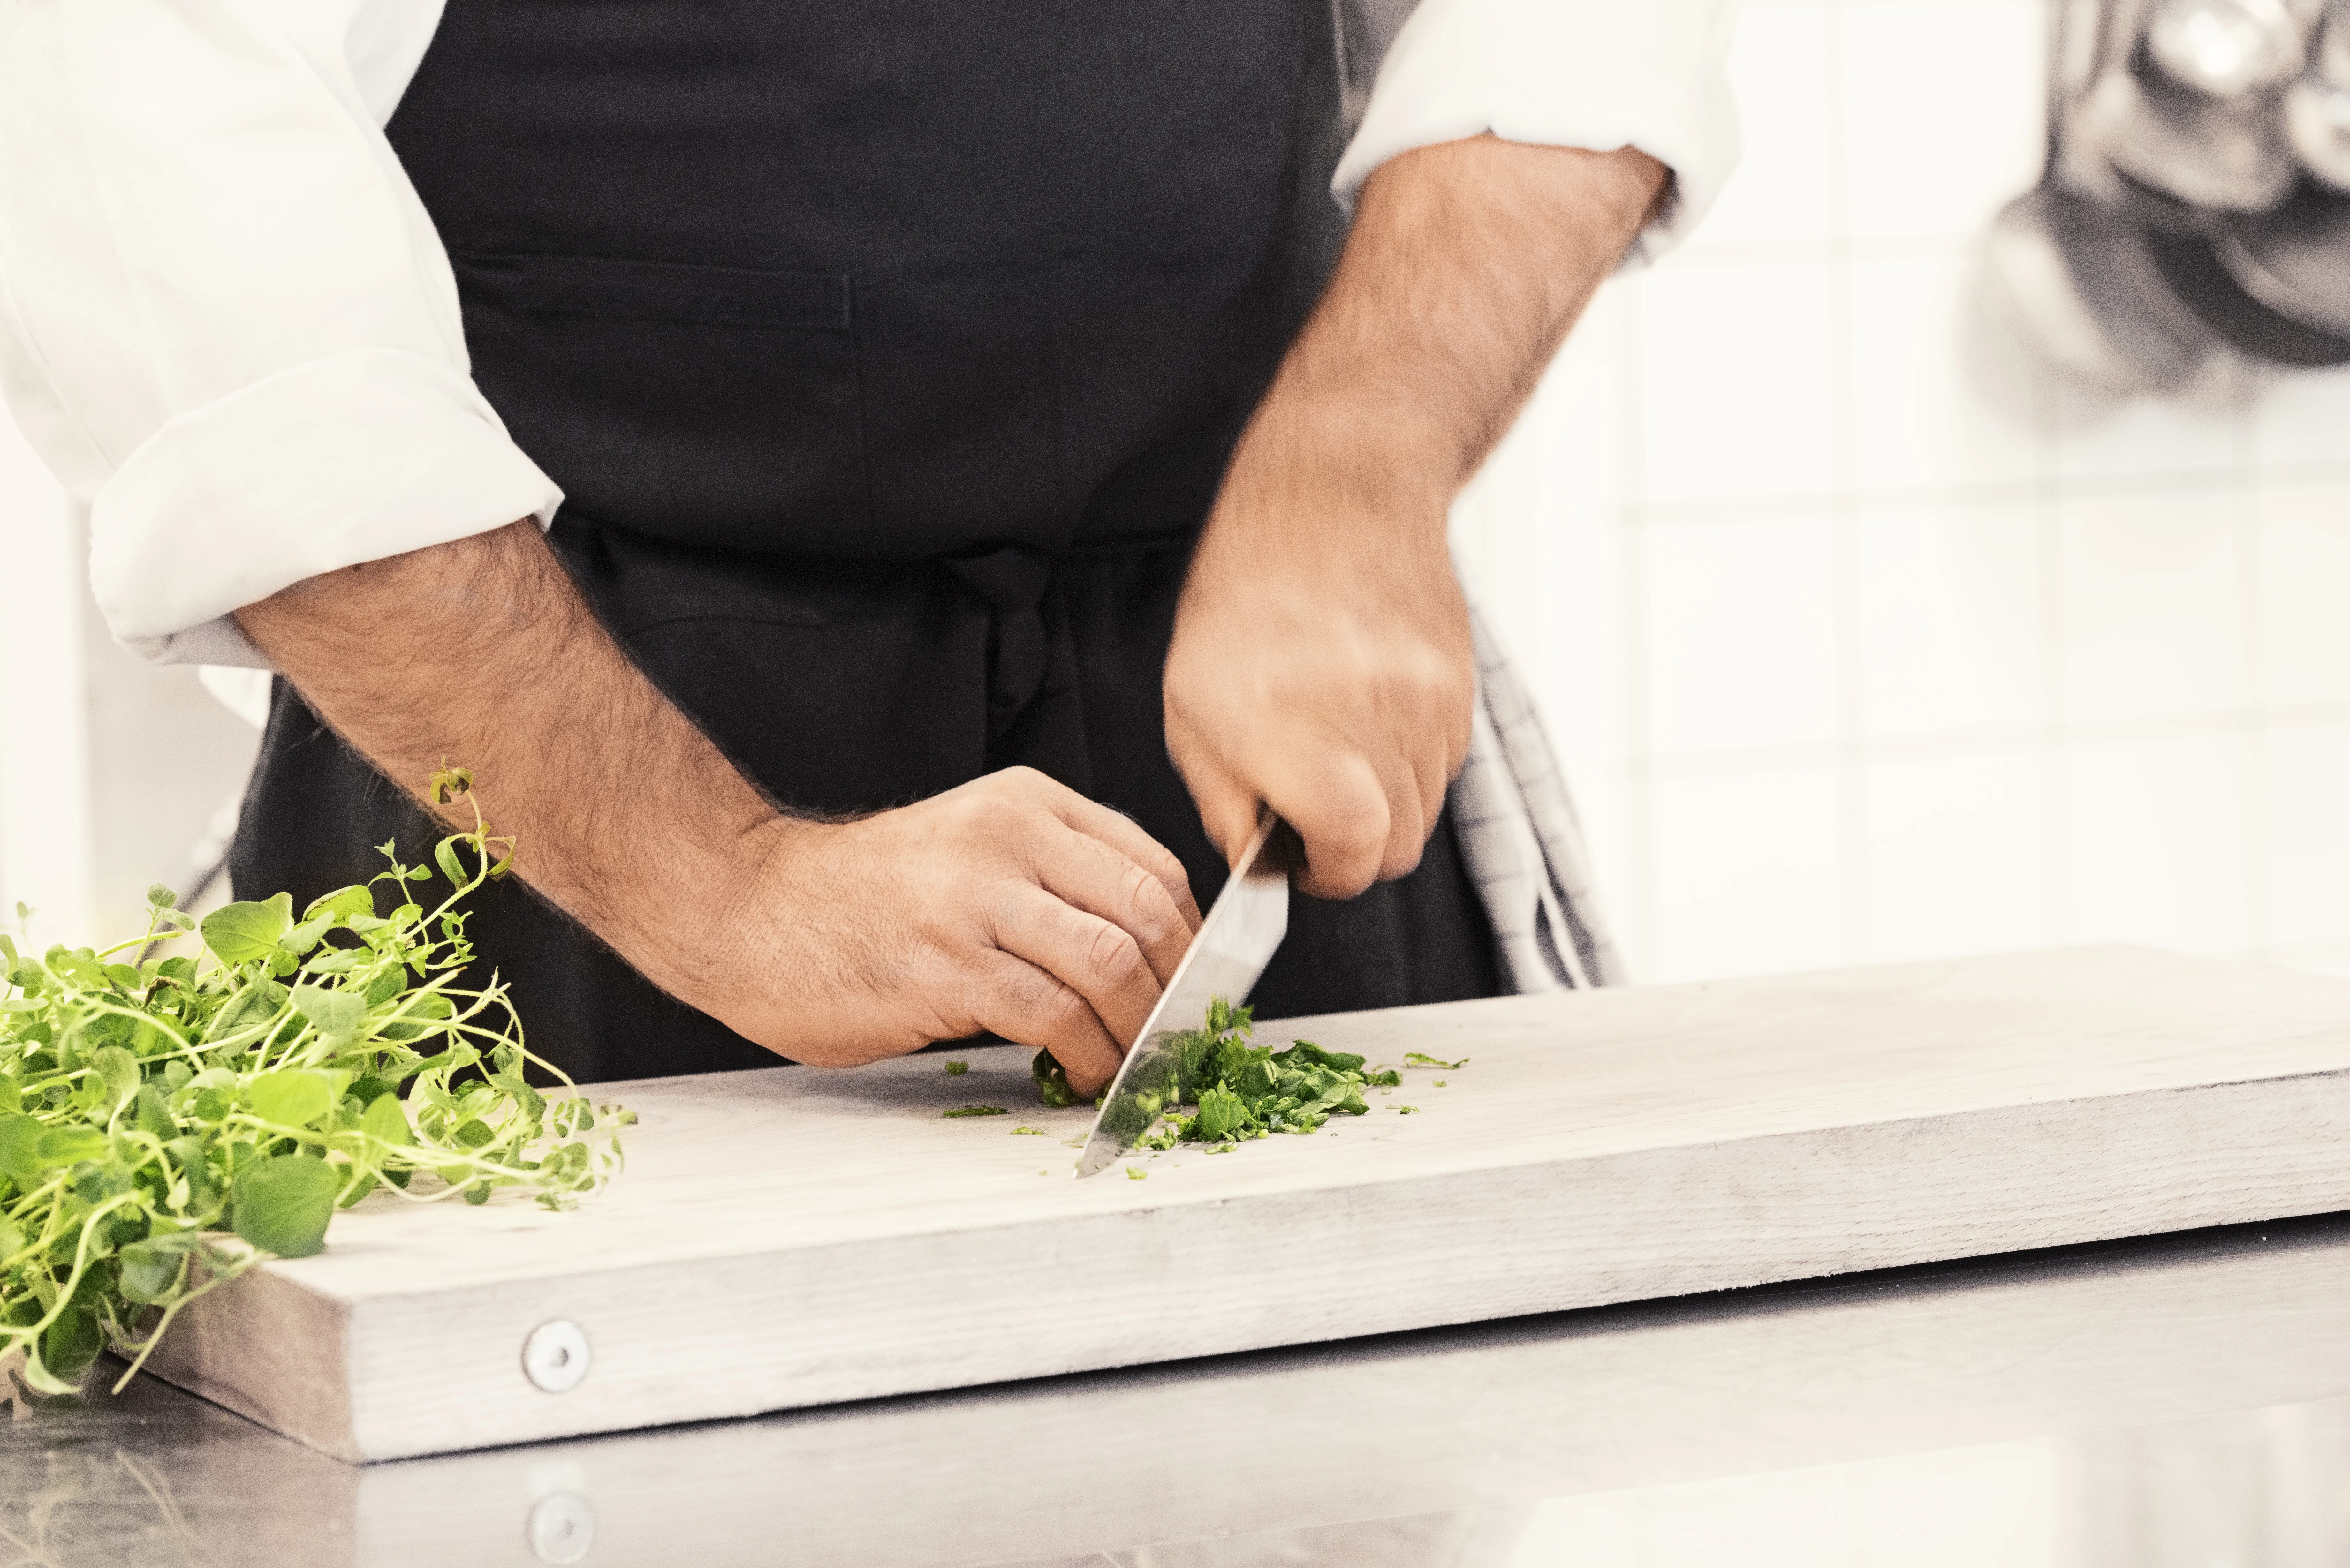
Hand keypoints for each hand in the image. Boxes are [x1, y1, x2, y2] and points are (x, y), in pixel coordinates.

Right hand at [698, 768, 1199, 1094]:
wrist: (751, 910)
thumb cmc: (861, 899)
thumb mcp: (971, 854)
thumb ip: (1051, 883)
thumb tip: (1143, 957)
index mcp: (1026, 804)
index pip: (1152, 866)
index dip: (1193, 937)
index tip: (1196, 987)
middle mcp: (1010, 838)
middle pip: (1147, 912)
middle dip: (1181, 988)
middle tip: (1179, 1036)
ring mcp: (977, 899)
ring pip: (1114, 964)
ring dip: (1141, 1030)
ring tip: (1134, 1064)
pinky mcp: (948, 965)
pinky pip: (1056, 1014)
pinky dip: (1089, 1055)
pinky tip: (1083, 1073)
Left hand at [1164, 135, 1664, 896]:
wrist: (1336, 496)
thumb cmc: (1246, 595)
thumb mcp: (1191, 704)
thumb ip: (1223, 796)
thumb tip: (1257, 860)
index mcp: (1298, 735)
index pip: (1352, 854)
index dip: (1326, 873)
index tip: (1300, 860)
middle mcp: (1373, 725)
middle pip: (1394, 846)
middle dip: (1353, 845)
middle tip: (1312, 808)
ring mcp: (1427, 707)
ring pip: (1423, 807)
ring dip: (1381, 802)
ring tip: (1336, 746)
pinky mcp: (1458, 688)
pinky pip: (1442, 761)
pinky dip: (1406, 759)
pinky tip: (1367, 711)